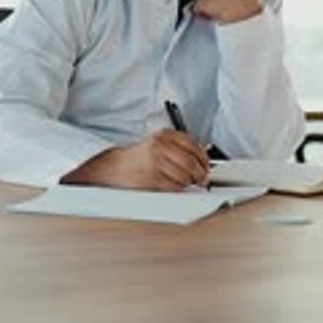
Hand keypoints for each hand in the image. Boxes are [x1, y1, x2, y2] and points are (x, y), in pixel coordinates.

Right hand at [60, 129, 209, 190]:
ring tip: (186, 182)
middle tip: (201, 178)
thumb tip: (201, 161)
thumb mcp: (158, 144)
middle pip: (191, 162)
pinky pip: (174, 186)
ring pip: (184, 175)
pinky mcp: (152, 178)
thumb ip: (178, 148)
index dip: (203, 158)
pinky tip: (175, 185)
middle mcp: (160, 146)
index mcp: (164, 135)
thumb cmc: (139, 157)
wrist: (116, 167)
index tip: (206, 165)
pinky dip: (179, 188)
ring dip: (189, 182)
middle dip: (200, 173)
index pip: (192, 145)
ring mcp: (156, 162)